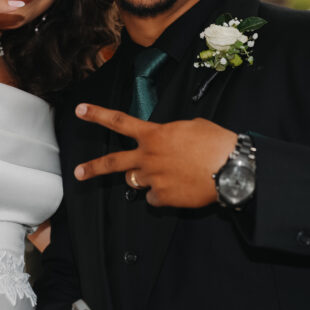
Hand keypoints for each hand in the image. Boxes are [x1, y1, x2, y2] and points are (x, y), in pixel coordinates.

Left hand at [73, 103, 236, 207]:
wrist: (231, 168)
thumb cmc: (216, 143)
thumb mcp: (191, 127)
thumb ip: (170, 134)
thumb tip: (167, 143)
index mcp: (154, 135)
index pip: (119, 122)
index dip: (97, 115)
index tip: (80, 110)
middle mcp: (148, 157)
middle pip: (113, 163)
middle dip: (93, 168)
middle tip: (78, 172)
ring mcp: (153, 179)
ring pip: (138, 182)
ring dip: (148, 179)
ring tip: (171, 174)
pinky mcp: (162, 198)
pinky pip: (154, 199)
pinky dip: (162, 196)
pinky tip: (179, 188)